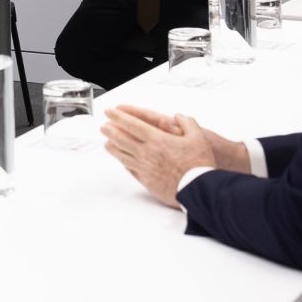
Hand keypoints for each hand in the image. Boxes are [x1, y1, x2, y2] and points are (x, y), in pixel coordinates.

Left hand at [101, 106, 219, 207]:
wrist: (198, 189)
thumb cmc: (199, 164)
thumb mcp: (198, 137)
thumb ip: (188, 123)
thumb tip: (180, 116)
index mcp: (157, 140)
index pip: (132, 125)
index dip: (119, 116)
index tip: (110, 112)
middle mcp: (147, 153)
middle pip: (121, 139)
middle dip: (110, 130)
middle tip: (103, 126)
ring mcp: (145, 168)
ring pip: (122, 155)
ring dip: (112, 147)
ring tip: (106, 142)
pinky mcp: (146, 181)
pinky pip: (130, 169)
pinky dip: (123, 162)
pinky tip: (121, 160)